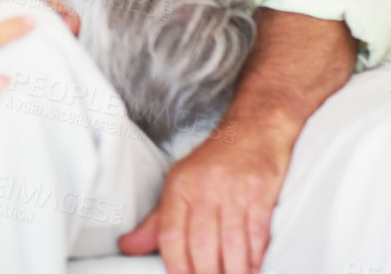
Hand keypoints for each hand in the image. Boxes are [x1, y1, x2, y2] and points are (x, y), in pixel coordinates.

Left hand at [118, 119, 289, 273]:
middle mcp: (205, 188)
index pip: (171, 234)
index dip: (176, 265)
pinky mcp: (261, 195)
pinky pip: (257, 236)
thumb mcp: (179, 184)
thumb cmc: (213, 163)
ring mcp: (234, 191)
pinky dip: (254, 259)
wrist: (254, 131)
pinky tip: (250, 269)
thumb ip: (157, 221)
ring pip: (231, 245)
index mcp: (180, 186)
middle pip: (202, 244)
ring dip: (232, 272)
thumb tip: (129, 246)